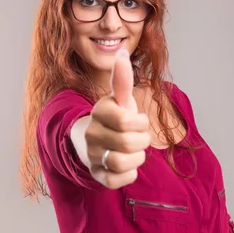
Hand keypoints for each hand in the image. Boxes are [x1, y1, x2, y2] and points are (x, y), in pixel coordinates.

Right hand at [85, 50, 150, 188]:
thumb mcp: (120, 100)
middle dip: (142, 140)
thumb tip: (122, 51)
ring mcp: (92, 155)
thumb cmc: (114, 118)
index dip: (140, 123)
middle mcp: (91, 134)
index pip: (126, 120)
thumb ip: (122, 80)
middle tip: (138, 137)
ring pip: (122, 163)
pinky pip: (114, 181)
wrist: (92, 141)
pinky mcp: (96, 174)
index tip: (138, 121)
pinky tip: (128, 166)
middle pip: (128, 143)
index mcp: (99, 112)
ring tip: (134, 152)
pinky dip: (127, 175)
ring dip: (137, 158)